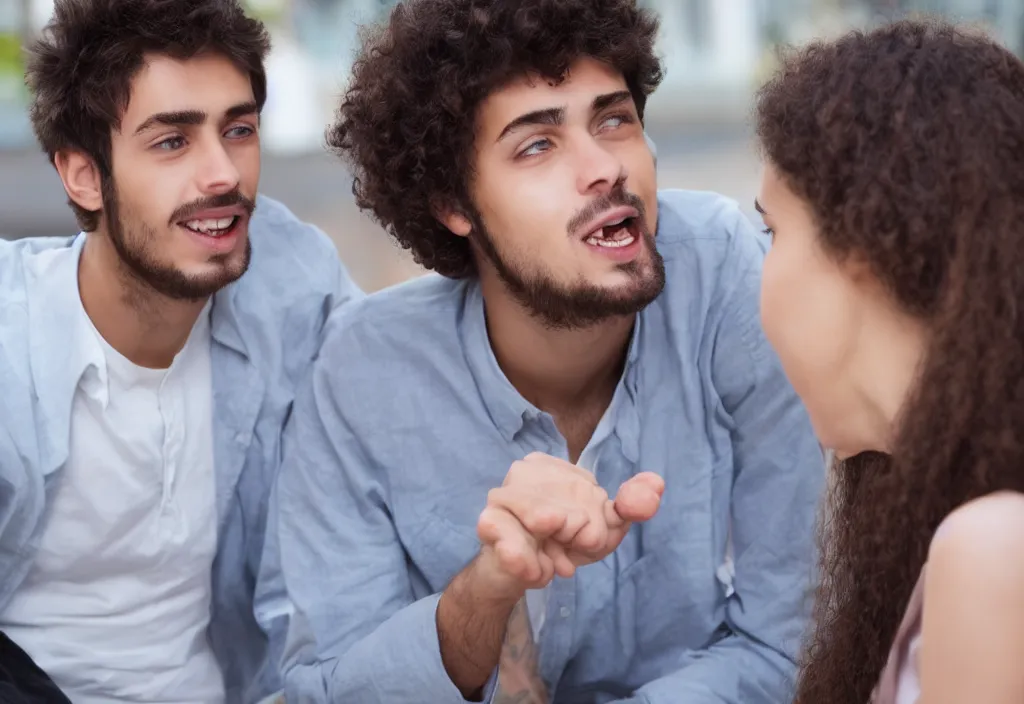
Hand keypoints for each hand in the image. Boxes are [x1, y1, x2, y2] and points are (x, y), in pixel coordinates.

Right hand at [474, 452, 663, 596]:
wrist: (519, 574)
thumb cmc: (560, 545)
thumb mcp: (603, 527)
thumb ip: (632, 504)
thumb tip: (655, 484)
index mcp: (553, 465)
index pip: (591, 494)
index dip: (594, 525)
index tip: (580, 537)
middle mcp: (524, 470)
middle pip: (573, 508)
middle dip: (576, 541)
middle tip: (564, 551)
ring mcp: (501, 495)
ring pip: (546, 520)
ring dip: (555, 554)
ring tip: (551, 561)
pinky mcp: (488, 523)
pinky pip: (516, 544)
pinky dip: (533, 565)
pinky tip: (536, 570)